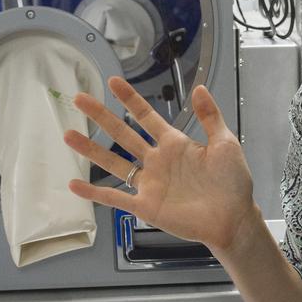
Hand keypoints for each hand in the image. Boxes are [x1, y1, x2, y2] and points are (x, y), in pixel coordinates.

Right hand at [64, 78, 257, 254]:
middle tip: (79, 98)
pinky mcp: (146, 206)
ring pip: (113, 163)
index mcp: (174, 144)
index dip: (130, 99)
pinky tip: (74, 185)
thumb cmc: (233, 182)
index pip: (146, 116)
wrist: (233, 219)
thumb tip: (200, 88)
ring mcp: (149, 183)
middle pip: (123, 134)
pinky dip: (95, 193)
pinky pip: (115, 198)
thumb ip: (210, 117)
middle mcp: (157, 161)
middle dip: (101, 116)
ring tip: (68, 134)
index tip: (112, 82)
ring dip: (91, 149)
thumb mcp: (225, 143)